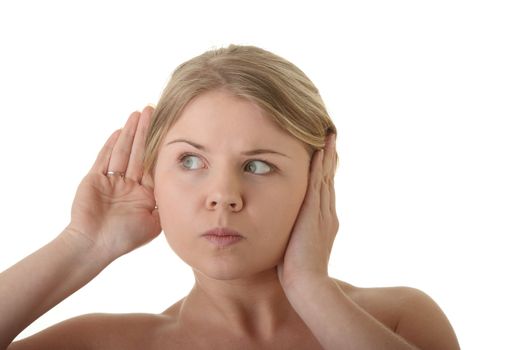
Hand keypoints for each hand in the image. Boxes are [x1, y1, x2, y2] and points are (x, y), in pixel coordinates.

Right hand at [65, 106, 160, 259]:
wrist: (94, 246)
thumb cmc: (124, 238)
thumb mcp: (154, 222)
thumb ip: (166, 204)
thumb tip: (185, 189)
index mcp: (144, 194)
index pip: (154, 165)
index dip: (161, 147)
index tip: (170, 129)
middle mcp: (129, 185)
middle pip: (139, 152)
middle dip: (146, 131)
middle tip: (154, 110)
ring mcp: (112, 181)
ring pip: (123, 151)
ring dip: (131, 133)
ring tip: (139, 113)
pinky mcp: (95, 179)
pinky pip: (105, 158)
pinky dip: (112, 144)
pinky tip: (121, 131)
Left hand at [277, 133, 338, 288]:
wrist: (307, 283)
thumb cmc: (297, 272)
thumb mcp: (296, 249)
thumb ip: (295, 236)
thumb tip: (286, 233)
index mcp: (324, 222)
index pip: (324, 191)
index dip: (325, 173)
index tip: (324, 157)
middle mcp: (327, 213)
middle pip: (329, 179)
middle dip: (330, 159)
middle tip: (331, 139)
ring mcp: (322, 212)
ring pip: (326, 177)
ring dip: (327, 156)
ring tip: (329, 137)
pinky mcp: (314, 212)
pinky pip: (317, 183)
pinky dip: (319, 167)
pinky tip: (318, 151)